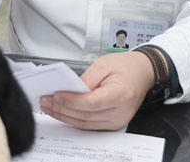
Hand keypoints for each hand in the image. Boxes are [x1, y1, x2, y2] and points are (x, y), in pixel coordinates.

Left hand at [39, 51, 154, 129]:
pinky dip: (73, 119)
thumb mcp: (103, 65)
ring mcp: (118, 120)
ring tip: (49, 106)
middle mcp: (122, 111)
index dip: (72, 101)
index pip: (93, 103)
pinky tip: (62, 111)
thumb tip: (68, 92)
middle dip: (62, 109)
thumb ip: (85, 80)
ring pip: (85, 123)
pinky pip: (89, 125)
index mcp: (121, 93)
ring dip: (64, 116)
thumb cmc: (126, 67)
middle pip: (86, 116)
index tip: (56, 95)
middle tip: (46, 100)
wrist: (142, 73)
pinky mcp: (112, 124)